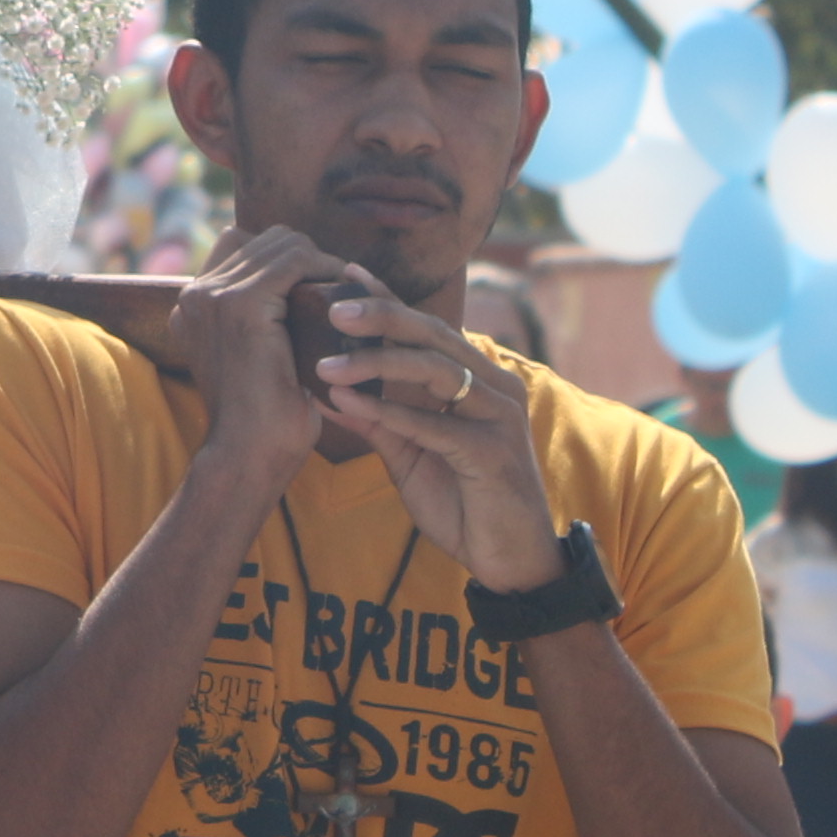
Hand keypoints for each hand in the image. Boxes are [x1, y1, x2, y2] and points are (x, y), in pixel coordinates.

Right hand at [165, 225, 343, 477]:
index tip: (318, 289)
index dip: (284, 261)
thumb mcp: (252, 361)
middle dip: (306, 258)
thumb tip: (302, 301)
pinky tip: (346, 292)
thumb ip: (258, 326)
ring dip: (320, 262)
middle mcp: (193, 294)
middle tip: (339, 291)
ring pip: (281, 242)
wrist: (249, 454)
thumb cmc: (263, 419)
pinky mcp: (241, 304)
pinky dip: (327, 268)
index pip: (241, 247)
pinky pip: (295, 259)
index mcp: (191, 306)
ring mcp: (213, 296)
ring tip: (346, 292)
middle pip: (263, 239)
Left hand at [315, 284, 562, 592]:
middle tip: (333, 307)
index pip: (428, 330)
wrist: (509, 563)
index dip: (389, 301)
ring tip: (328, 363)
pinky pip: (437, 424)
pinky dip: (391, 412)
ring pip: (437, 371)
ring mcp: (499, 417)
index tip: (345, 273)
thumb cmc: (463, 504)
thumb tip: (326, 388)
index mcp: (477, 381)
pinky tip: (351, 403)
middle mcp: (494, 388)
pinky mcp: (494, 452)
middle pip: (435, 336)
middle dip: (383, 317)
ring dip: (378, 364)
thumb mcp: (410, 456)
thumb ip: (377, 420)